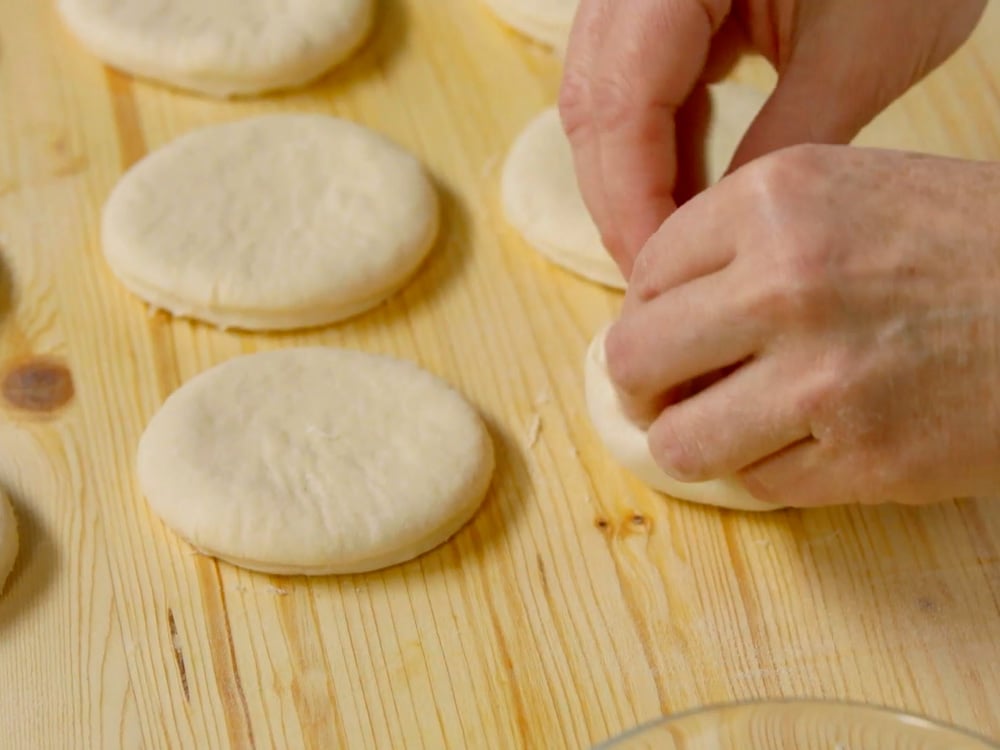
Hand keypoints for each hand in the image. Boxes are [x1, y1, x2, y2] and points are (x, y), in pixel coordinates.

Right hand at [558, 0, 986, 276]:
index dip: (631, 200)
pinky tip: (686, 185)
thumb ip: (780, 149)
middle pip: (593, 102)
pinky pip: (633, 81)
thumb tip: (714, 241)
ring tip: (672, 239)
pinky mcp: (663, 1)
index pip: (622, 102)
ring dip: (630, 174)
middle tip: (656, 276)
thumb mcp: (858, 54)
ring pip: (600, 95)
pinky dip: (653, 141)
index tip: (657, 275)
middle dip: (620, 196)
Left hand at [605, 144, 999, 505]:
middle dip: (645, 383)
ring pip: (680, 443)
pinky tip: (807, 440)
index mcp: (774, 200)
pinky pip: (758, 483)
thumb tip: (649, 310)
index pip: (643, 274)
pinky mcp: (863, 459)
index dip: (648, 312)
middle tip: (672, 389)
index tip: (671, 330)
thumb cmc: (960, 242)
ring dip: (696, 440)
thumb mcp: (844, 191)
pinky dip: (770, 468)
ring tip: (728, 425)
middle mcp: (787, 284)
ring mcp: (822, 379)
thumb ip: (739, 240)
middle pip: (634, 361)